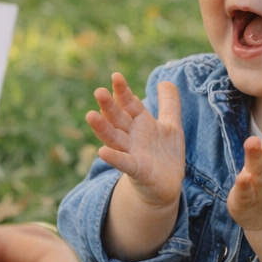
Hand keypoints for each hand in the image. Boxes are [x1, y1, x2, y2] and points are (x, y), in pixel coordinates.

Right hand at [86, 73, 184, 209]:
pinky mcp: (136, 170)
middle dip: (109, 106)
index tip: (116, 76)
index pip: (129, 103)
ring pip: (114, 138)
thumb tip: (165, 81)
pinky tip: (102, 152)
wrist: (167, 185)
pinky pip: (123, 163)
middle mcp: (132, 136)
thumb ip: (169, 104)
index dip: (123, 91)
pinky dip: (113, 158)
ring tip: (90, 115)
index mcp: (140, 122)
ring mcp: (131, 153)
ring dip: (102, 128)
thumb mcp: (171, 126)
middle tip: (99, 91)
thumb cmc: (165, 153)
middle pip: (117, 118)